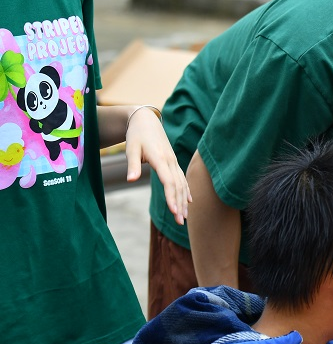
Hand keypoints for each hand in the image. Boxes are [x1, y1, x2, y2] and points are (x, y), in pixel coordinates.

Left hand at [125, 107, 190, 223]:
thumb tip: (131, 180)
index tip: (174, 211)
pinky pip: (182, 179)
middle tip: (180, 222)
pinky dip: (186, 191)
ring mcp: (174, 162)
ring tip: (184, 217)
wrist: (146, 121)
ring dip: (184, 201)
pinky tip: (190, 202)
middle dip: (180, 205)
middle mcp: (170, 162)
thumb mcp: (131, 148)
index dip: (171, 197)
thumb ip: (133, 165)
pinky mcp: (173, 163)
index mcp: (160, 159)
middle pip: (178, 186)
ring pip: (182, 184)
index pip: (168, 182)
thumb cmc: (136, 135)